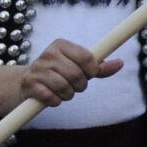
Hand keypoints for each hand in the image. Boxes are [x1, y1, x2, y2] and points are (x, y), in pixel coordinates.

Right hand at [0, 39, 119, 116]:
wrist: (25, 83)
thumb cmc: (57, 73)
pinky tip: (52, 97)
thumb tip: (121, 63)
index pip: (86, 57)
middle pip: (77, 74)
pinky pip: (51, 97)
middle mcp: (48, 53)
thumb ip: (98, 66)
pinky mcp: (29, 84)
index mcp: (61, 44)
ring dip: (68, 95)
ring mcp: (37, 68)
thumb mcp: (76, 66)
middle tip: (75, 86)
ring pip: (65, 87)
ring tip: (63, 92)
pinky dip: (55, 101)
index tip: (90, 75)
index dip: (93, 70)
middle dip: (80, 86)